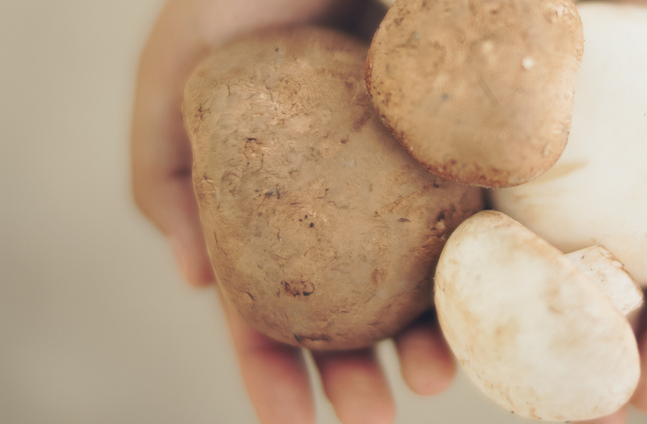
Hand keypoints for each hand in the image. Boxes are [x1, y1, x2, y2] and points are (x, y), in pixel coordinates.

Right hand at [130, 1, 454, 422]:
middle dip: (355, 371)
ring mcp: (410, 168)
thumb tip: (192, 278)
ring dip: (427, 337)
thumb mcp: (181, 59)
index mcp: (270, 182)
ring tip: (437, 379)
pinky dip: (483, 265)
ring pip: (417, 270)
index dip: (271, 360)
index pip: (266, 288)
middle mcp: (340, 187)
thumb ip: (159, 159)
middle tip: (373, 418)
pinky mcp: (474, 141)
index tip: (288, 417)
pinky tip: (487, 306)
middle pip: (346, 298)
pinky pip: (480, 213)